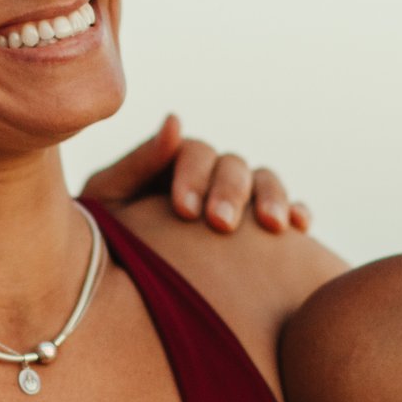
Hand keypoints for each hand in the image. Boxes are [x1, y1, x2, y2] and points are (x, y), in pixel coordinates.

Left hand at [82, 114, 310, 233]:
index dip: (194, 176)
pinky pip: (290, 211)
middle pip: (232, 165)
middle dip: (230, 191)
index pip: (193, 153)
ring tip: (273, 225)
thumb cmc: (102, 239)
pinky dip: (298, 212)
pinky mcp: (262, 232)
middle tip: (221, 224)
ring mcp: (238, 200)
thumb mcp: (110, 200)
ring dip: (271, 196)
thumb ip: (139, 163)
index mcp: (172, 164)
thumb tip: (175, 119)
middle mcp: (209, 176)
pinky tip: (299, 228)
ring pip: (265, 181)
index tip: (184, 212)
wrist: (108, 282)